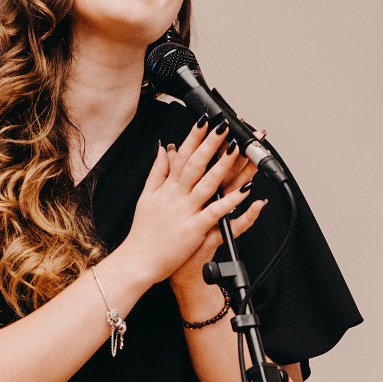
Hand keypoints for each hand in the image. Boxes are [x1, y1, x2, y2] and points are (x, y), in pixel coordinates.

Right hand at [121, 121, 266, 288]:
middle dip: (212, 143)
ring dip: (224, 165)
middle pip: (197, 164)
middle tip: (225, 126)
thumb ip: (157, 171)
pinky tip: (245, 191)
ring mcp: (186, 212)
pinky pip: (216, 212)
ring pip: (208, 183)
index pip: (182, 155)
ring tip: (238, 149)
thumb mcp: (146, 197)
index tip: (205, 120)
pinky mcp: (194, 230)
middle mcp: (176, 196)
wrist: (137, 261)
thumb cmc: (143, 233)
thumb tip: (163, 147)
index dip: (195, 136)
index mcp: (167, 188)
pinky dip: (231, 201)